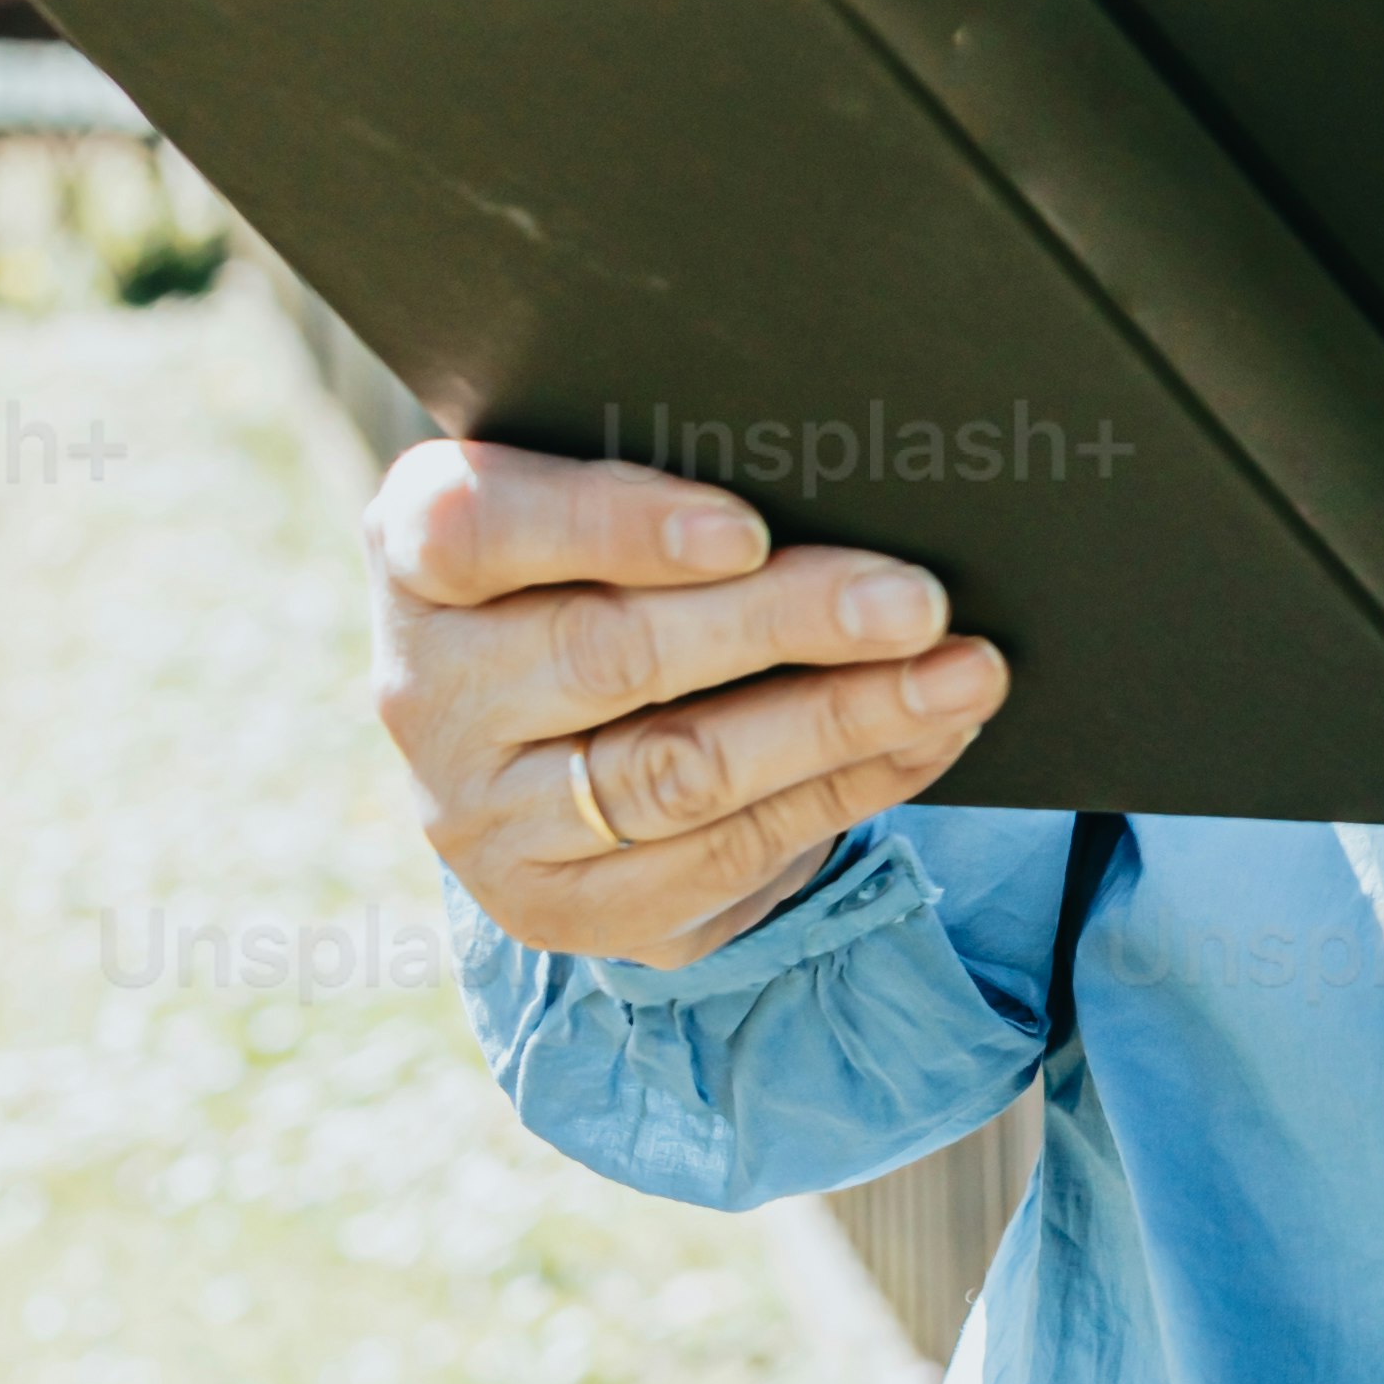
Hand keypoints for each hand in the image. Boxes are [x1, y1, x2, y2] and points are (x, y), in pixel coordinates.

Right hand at [365, 439, 1010, 962]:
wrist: (561, 746)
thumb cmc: (610, 574)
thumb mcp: (609, 513)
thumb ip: (679, 492)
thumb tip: (858, 477)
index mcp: (421, 552)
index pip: (476, 529)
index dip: (612, 527)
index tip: (746, 530)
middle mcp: (425, 687)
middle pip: (610, 652)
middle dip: (787, 621)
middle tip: (918, 601)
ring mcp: (477, 812)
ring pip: (676, 768)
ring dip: (842, 720)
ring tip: (962, 676)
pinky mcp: (551, 906)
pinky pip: (721, 851)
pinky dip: (844, 788)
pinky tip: (927, 740)